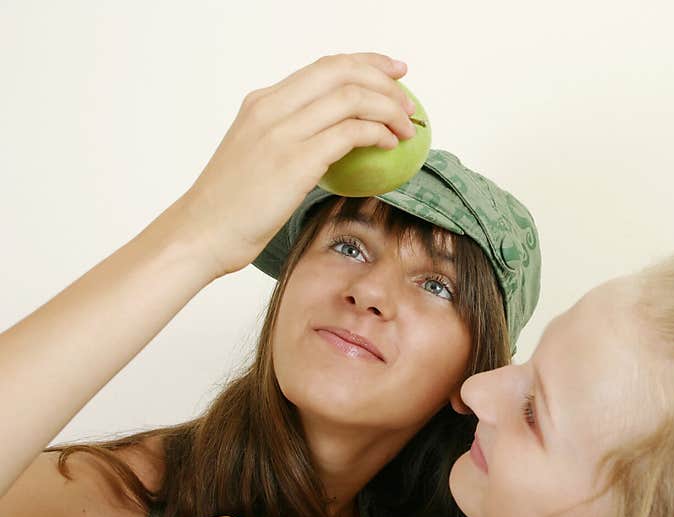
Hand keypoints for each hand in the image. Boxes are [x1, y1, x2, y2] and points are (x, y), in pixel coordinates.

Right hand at [172, 52, 416, 278]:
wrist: (201, 232)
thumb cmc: (231, 206)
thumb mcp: (257, 156)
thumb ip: (290, 139)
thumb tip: (335, 140)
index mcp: (262, 102)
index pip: (324, 67)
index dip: (366, 63)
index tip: (394, 73)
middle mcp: (271, 107)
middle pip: (342, 72)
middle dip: (385, 80)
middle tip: (409, 102)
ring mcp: (282, 131)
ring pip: (351, 98)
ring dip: (389, 109)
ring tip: (406, 128)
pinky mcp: (295, 160)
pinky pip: (350, 133)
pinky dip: (377, 134)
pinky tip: (389, 145)